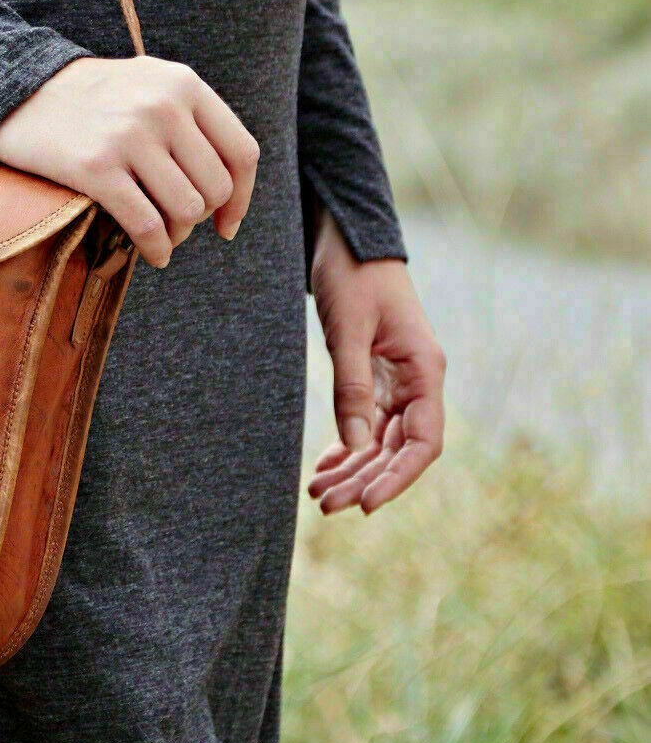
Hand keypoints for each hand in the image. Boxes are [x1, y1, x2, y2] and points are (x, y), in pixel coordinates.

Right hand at [0, 56, 259, 266]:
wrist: (13, 90)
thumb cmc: (85, 99)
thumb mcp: (146, 85)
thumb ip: (188, 118)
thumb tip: (228, 187)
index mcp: (183, 84)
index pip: (241, 153)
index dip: (242, 198)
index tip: (227, 225)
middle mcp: (162, 106)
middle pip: (215, 188)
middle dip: (200, 219)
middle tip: (176, 226)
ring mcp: (129, 136)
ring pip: (186, 210)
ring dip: (177, 235)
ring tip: (161, 237)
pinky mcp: (95, 167)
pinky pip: (147, 224)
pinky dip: (156, 248)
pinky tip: (151, 254)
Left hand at [307, 207, 445, 513]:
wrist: (345, 237)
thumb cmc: (352, 275)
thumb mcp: (349, 329)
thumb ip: (352, 386)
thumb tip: (357, 446)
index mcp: (425, 370)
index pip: (423, 442)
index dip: (397, 478)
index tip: (366, 505)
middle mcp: (417, 381)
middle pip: (398, 449)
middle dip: (365, 480)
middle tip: (325, 505)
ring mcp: (396, 379)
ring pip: (379, 441)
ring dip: (352, 468)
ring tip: (317, 493)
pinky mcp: (373, 374)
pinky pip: (366, 422)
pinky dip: (346, 446)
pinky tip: (324, 466)